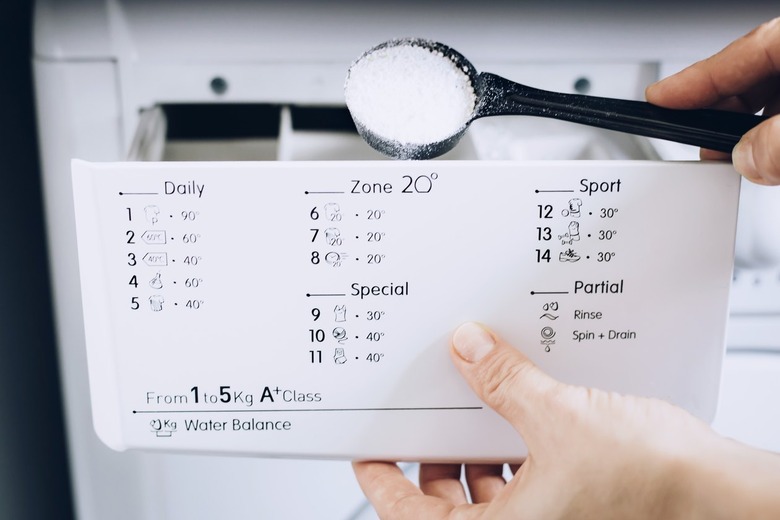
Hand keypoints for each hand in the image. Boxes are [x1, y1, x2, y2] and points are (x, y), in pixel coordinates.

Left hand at [353, 322, 779, 518]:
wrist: (726, 498)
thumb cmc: (657, 486)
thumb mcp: (560, 419)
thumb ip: (505, 382)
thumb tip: (467, 348)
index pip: (411, 516)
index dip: (382, 481)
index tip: (366, 454)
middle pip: (448, 504)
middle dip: (434, 459)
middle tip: (423, 418)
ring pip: (489, 494)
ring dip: (477, 452)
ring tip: (474, 405)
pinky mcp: (577, 509)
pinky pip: (526, 483)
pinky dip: (515, 452)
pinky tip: (523, 414)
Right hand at [645, 18, 779, 184]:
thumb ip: (775, 140)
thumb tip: (748, 158)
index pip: (735, 55)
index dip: (690, 81)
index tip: (658, 99)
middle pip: (751, 78)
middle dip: (719, 114)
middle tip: (696, 142)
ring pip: (773, 102)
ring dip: (751, 132)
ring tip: (739, 160)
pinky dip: (775, 139)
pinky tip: (772, 158)